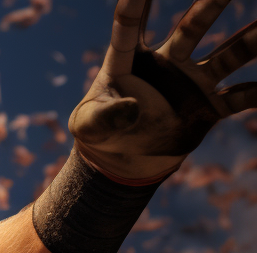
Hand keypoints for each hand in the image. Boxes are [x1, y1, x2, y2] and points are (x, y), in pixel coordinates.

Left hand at [70, 0, 255, 180]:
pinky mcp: (209, 106)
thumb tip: (131, 108)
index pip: (129, 28)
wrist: (127, 157)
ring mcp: (191, 82)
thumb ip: (104, 117)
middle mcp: (166, 63)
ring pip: (228, 55)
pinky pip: (241, 96)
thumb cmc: (101, 133)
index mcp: (129, 62)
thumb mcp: (91, 127)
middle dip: (211, 3)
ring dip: (250, 41)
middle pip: (192, 27)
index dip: (136, 6)